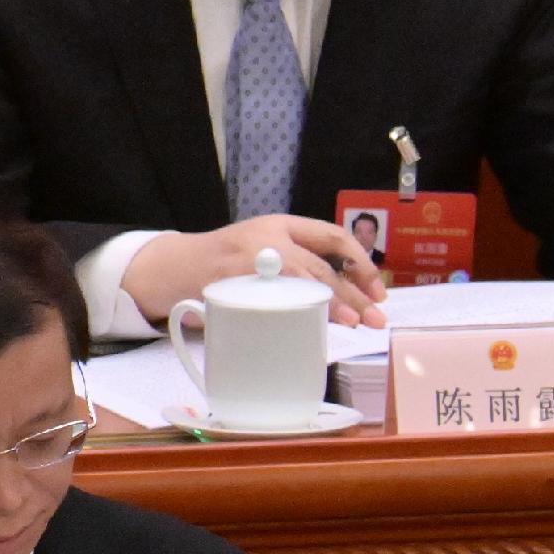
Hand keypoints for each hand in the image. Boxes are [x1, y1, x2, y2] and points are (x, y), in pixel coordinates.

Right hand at [127, 217, 391, 325]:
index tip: (378, 291)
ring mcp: (251, 261)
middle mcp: (269, 237)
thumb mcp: (265, 248)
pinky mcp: (235, 285)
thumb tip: (350, 294)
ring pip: (303, 282)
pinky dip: (297, 317)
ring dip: (332, 305)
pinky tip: (311, 327)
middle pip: (323, 266)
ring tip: (354, 323)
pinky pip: (274, 302)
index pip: (333, 237)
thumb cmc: (227, 263)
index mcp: (281, 225)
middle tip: (376, 318)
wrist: (174, 266)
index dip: (361, 264)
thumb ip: (299, 261)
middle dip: (355, 293)